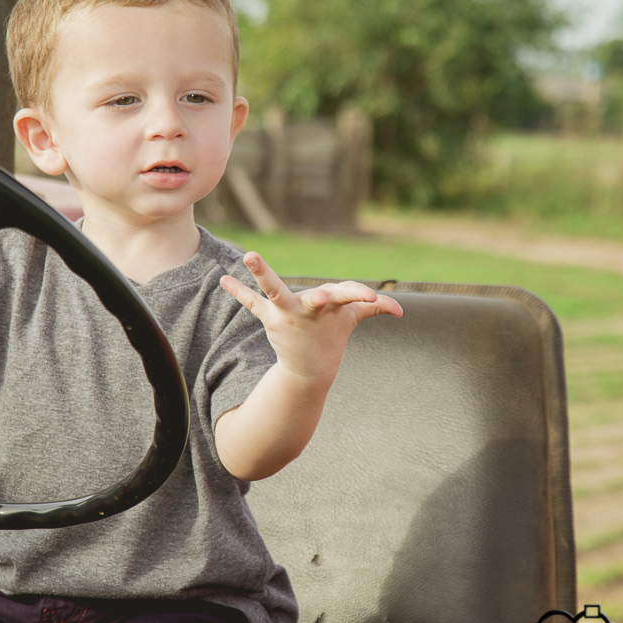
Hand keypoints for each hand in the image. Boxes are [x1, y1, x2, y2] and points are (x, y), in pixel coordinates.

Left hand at [219, 251, 402, 381]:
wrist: (311, 367)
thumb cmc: (332, 333)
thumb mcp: (352, 319)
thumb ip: (373, 308)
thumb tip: (399, 311)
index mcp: (331, 306)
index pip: (349, 296)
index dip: (360, 297)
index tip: (371, 299)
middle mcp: (309, 309)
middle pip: (316, 297)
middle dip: (319, 297)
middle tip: (319, 296)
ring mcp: (288, 315)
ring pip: (274, 292)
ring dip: (262, 273)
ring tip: (248, 255)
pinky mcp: (271, 320)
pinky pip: (252, 304)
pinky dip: (238, 292)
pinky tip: (223, 280)